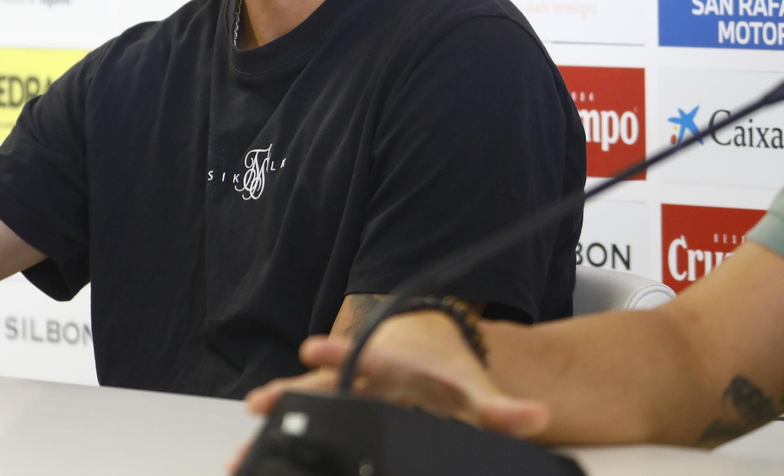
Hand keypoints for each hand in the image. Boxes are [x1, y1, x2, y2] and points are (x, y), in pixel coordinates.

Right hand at [244, 311, 549, 437]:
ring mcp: (346, 384)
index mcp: (393, 363)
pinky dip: (281, 421)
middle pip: (325, 379)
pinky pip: (306, 409)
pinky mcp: (337, 398)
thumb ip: (501, 408)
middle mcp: (363, 370)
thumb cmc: (444, 368)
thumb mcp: (473, 389)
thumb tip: (536, 417)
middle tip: (262, 400)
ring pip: (307, 394)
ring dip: (278, 408)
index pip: (366, 358)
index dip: (340, 356)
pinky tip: (252, 443)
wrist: (425, 340)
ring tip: (247, 429)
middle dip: (293, 389)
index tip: (312, 350)